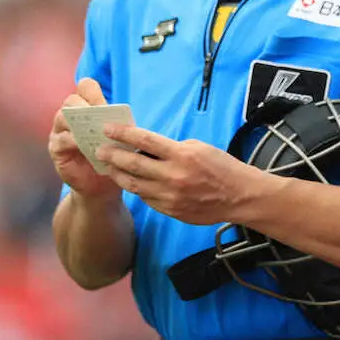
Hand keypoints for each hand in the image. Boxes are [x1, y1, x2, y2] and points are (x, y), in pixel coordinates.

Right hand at [48, 78, 122, 200]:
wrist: (102, 186)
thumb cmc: (112, 157)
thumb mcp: (118, 138)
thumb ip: (116, 124)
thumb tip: (120, 116)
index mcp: (86, 109)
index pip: (84, 87)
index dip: (92, 91)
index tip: (103, 104)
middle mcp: (70, 117)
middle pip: (71, 100)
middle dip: (86, 106)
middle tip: (100, 117)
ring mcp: (60, 132)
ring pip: (62, 117)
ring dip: (80, 123)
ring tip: (94, 132)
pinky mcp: (56, 149)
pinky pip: (61, 139)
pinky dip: (74, 141)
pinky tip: (85, 147)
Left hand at [96, 123, 272, 225]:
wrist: (239, 196)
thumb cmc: (221, 167)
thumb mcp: (199, 148)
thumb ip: (172, 148)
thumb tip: (147, 147)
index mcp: (182, 155)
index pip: (145, 140)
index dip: (124, 134)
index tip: (108, 129)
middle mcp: (174, 175)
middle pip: (133, 163)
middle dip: (113, 155)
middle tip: (100, 150)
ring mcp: (170, 195)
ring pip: (134, 184)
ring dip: (118, 174)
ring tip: (108, 167)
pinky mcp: (170, 210)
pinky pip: (146, 198)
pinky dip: (136, 188)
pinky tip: (130, 182)